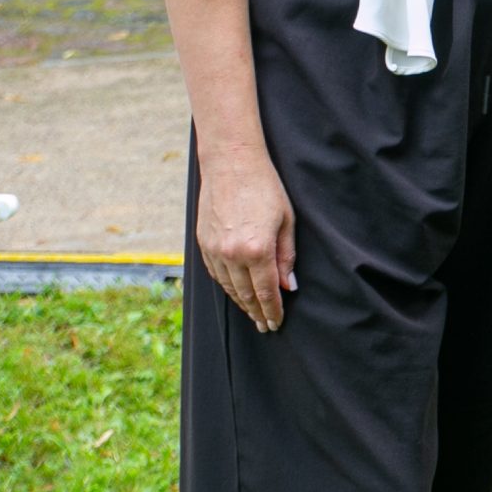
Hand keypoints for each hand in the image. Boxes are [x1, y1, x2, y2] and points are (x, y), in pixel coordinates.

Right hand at [197, 152, 296, 332]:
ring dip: (240, 302)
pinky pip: (215, 273)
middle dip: (256, 312)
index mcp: (257, 250)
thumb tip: (288, 286)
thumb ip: (287, 256)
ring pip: (228, 287)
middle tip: (265, 326)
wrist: (231, 164)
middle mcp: (232, 254)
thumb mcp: (286, 220)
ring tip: (252, 313)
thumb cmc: (266, 188)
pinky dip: (226, 286)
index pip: (266, 292)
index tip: (276, 324)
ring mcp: (214, 250)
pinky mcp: (202, 243)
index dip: (272, 310)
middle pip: (245, 294)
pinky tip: (235, 291)